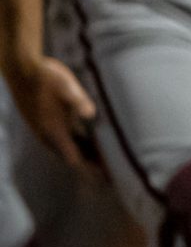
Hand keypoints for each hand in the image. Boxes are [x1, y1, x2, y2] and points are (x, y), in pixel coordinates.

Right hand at [3, 54, 97, 170]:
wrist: (22, 69)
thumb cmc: (45, 76)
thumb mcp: (65, 84)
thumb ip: (77, 100)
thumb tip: (90, 113)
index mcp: (53, 131)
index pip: (75, 159)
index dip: (90, 170)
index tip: (107, 177)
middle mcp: (48, 135)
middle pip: (72, 158)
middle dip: (90, 167)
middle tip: (112, 174)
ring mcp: (45, 130)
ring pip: (66, 150)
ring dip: (84, 157)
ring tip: (103, 162)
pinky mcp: (45, 123)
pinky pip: (63, 140)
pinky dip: (77, 146)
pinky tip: (88, 142)